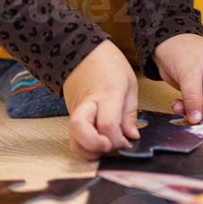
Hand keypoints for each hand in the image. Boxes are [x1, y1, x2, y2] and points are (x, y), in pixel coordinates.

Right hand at [62, 40, 140, 158]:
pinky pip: (75, 137)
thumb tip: (131, 137)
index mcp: (108, 94)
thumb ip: (130, 113)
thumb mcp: (129, 84)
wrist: (80, 51)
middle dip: (95, 147)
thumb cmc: (109, 64)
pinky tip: (98, 144)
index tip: (127, 142)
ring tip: (105, 149)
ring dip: (88, 151)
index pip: (107, 124)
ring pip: (73, 139)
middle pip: (80, 131)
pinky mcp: (71, 116)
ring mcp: (76, 111)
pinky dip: (85, 145)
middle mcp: (88, 105)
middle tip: (110, 148)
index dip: (117, 140)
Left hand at [154, 33, 202, 123]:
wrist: (163, 44)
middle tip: (190, 114)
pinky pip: (198, 102)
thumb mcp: (187, 73)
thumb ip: (193, 97)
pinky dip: (187, 106)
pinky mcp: (200, 87)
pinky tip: (177, 105)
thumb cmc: (179, 49)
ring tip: (178, 108)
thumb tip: (196, 119)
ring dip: (192, 108)